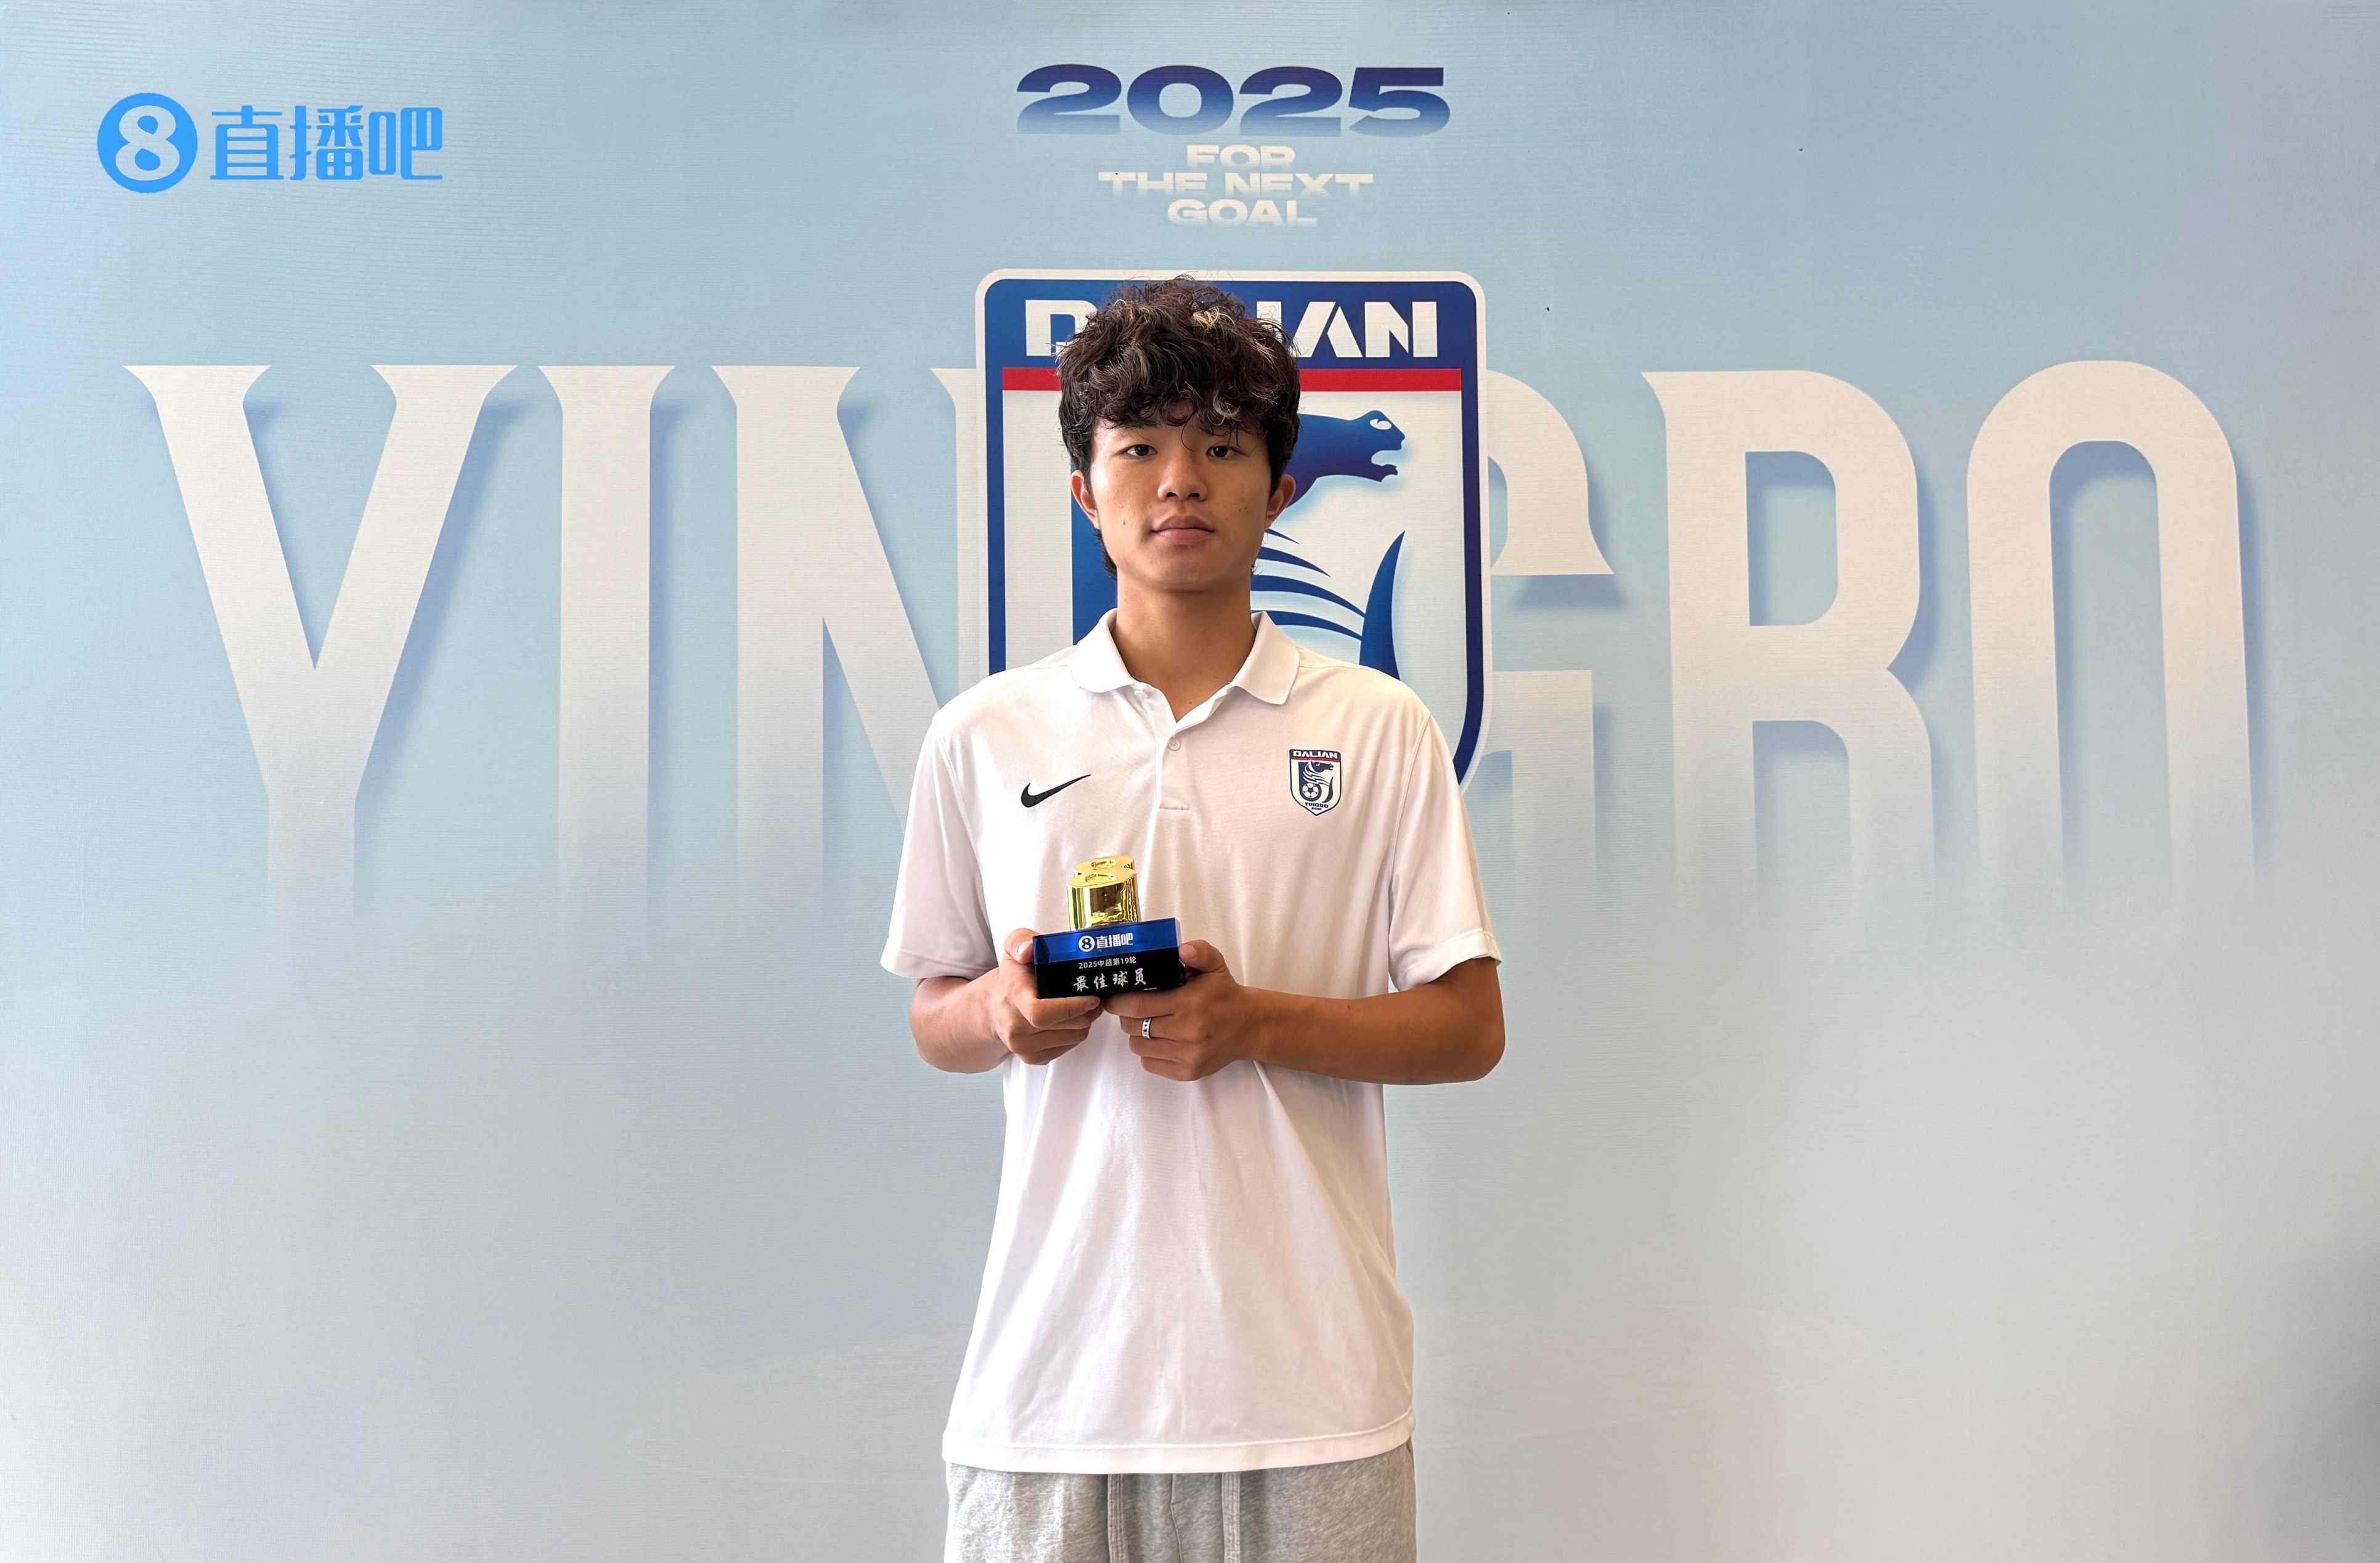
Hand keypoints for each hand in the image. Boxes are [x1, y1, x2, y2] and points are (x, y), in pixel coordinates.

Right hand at [986, 928, 1102, 1064]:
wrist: (991, 1009)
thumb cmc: (1009, 979)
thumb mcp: (1012, 949)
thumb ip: (1021, 941)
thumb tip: (1028, 949)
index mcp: (1013, 997)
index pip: (1041, 1013)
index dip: (1072, 1007)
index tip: (1091, 997)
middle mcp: (1015, 1026)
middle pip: (1067, 1027)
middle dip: (1089, 1012)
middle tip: (1096, 997)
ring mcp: (1023, 1046)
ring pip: (1074, 1038)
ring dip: (1085, 1022)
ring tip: (1082, 1007)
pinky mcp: (1032, 1058)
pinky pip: (1068, 1047)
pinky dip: (1074, 1033)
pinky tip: (1069, 1020)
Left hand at [1101, 941, 1264, 1081]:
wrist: (1249, 1026)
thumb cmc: (1224, 994)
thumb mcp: (1214, 965)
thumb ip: (1199, 952)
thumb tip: (1181, 950)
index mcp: (1189, 1002)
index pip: (1138, 1005)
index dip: (1118, 1002)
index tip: (1112, 998)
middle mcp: (1187, 1031)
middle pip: (1134, 1027)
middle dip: (1126, 1017)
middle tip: (1132, 1008)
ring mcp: (1187, 1055)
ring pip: (1139, 1047)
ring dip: (1137, 1034)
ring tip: (1148, 1023)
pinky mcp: (1188, 1072)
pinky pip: (1150, 1063)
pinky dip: (1149, 1052)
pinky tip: (1160, 1040)